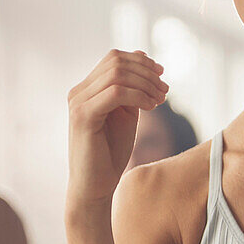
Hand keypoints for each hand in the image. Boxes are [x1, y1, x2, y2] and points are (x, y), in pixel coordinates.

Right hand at [67, 50, 167, 205]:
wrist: (94, 187)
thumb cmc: (110, 153)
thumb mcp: (126, 113)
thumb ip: (132, 88)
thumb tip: (143, 57)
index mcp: (86, 89)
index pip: (114, 58)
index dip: (141, 61)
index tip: (162, 75)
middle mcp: (78, 92)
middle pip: (116, 61)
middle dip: (147, 72)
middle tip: (165, 91)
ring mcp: (78, 103)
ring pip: (117, 74)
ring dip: (146, 84)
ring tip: (161, 100)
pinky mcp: (83, 116)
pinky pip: (116, 93)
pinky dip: (139, 96)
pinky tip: (151, 108)